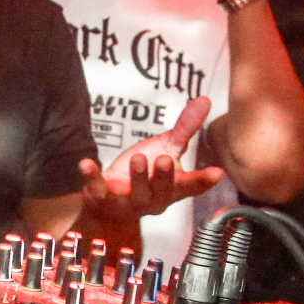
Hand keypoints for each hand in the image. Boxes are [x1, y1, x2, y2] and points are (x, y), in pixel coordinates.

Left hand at [77, 96, 224, 219]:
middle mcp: (154, 199)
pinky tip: (86, 164)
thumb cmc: (144, 175)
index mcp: (173, 188)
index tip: (217, 173)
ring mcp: (129, 201)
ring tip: (138, 158)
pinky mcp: (105, 198)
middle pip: (163, 190)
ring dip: (137, 176)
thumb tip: (205, 100)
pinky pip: (99, 189)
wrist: (110, 203)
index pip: (191, 185)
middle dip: (164, 176)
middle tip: (165, 159)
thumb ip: (185, 128)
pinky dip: (93, 177)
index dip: (203, 180)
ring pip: (137, 193)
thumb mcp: (166, 148)